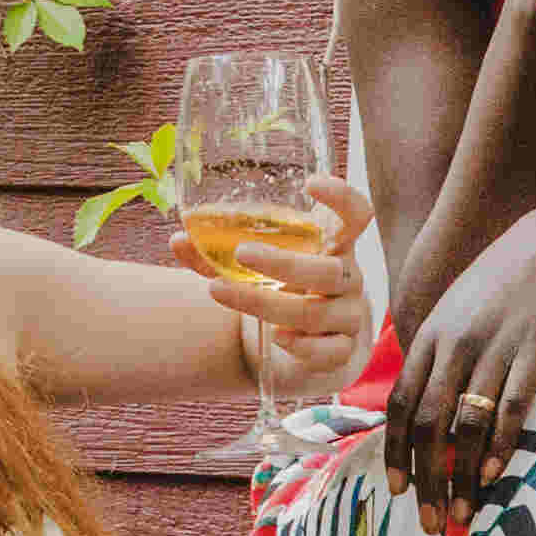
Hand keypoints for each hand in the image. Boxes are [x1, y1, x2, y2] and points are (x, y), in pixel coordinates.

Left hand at [206, 172, 373, 393]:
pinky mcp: (342, 351)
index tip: (311, 184)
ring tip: (222, 292)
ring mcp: (349, 316)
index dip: (341, 199)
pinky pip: (327, 351)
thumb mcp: (254, 269)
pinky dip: (301, 345)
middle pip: (328, 269)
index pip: (356, 216)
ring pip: (316, 312)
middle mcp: (347, 278)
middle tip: (242, 253)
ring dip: (266, 304)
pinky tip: (277, 337)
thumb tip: (179, 239)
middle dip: (283, 263)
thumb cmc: (282, 291)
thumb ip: (218, 254)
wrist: (306, 347)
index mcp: (334, 246)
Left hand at [385, 204, 535, 532]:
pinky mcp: (533, 351)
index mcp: (429, 337)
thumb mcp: (453, 314)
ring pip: (466, 423)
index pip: (403, 404)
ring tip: (462, 513)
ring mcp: (494, 348)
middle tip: (428, 521)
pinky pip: (511, 406)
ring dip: (460, 476)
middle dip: (425, 479)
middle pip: (430, 423)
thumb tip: (418, 411)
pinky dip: (499, 445)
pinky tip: (493, 476)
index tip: (398, 490)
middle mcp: (454, 344)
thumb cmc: (497, 286)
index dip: (398, 451)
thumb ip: (433, 356)